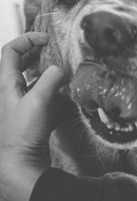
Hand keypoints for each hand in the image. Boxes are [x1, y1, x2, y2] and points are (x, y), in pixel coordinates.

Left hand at [0, 33, 63, 200]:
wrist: (21, 160)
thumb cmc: (24, 130)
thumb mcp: (38, 101)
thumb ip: (50, 80)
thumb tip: (60, 68)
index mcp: (7, 82)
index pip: (11, 50)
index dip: (27, 40)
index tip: (47, 39)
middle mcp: (12, 90)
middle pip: (20, 62)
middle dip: (37, 52)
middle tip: (54, 50)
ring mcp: (22, 102)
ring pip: (32, 78)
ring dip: (46, 71)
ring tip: (63, 69)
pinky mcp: (32, 114)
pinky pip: (41, 95)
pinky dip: (52, 90)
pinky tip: (65, 94)